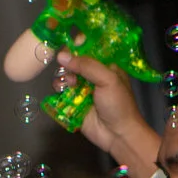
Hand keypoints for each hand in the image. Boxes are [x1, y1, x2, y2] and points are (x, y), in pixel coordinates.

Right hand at [56, 52, 161, 174]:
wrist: (117, 134)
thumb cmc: (119, 105)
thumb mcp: (108, 80)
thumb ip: (87, 65)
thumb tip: (62, 55)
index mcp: (106, 65)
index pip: (90, 47)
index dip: (79, 43)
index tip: (69, 43)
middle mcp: (93, 74)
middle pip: (74, 59)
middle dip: (68, 60)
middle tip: (66, 65)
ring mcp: (82, 88)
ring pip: (65, 74)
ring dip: (63, 75)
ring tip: (69, 82)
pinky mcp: (72, 101)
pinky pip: (60, 90)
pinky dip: (58, 88)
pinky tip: (61, 90)